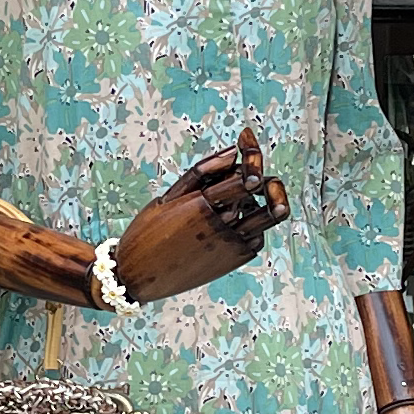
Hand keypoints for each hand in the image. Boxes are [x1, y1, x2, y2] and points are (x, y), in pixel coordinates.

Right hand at [114, 126, 289, 303]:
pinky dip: (254, 221)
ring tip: (264, 186)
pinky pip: (257, 234)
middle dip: (263, 174)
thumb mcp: (167, 198)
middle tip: (256, 169)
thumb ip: (201, 173)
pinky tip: (238, 215)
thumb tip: (232, 152)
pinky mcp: (237, 259)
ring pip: (269, 215)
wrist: (139, 278)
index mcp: (201, 206)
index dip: (250, 151)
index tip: (246, 135)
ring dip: (274, 198)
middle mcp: (221, 226)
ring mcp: (232, 245)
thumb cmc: (148, 232)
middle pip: (261, 192)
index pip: (242, 174)